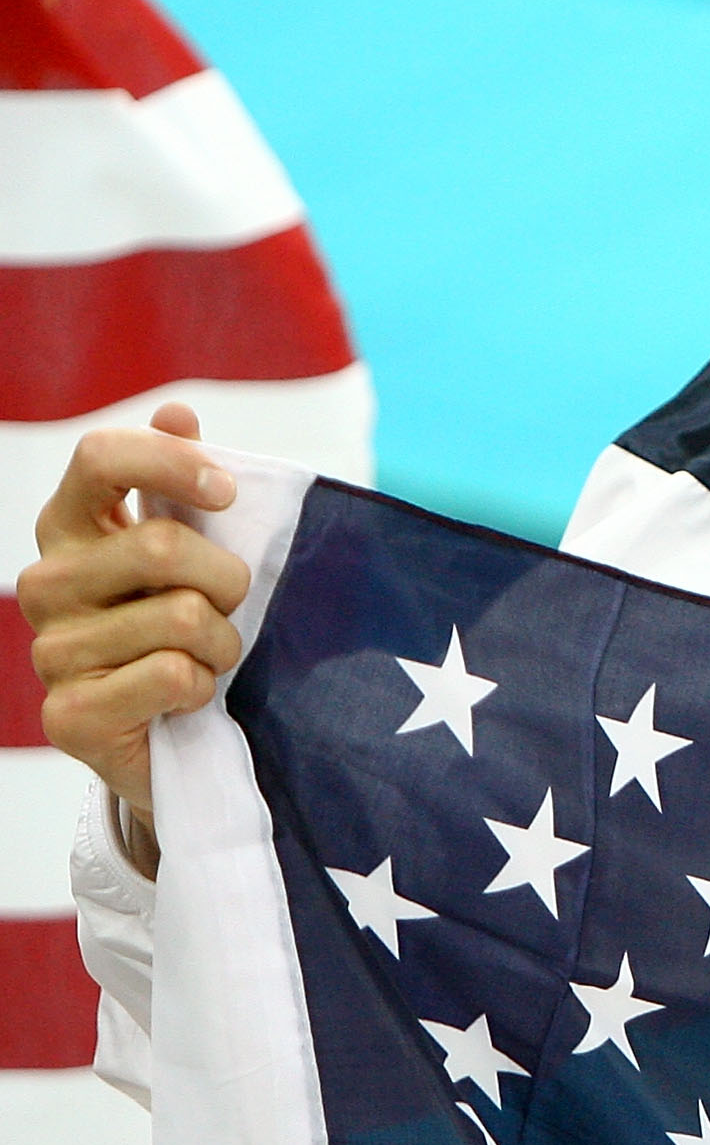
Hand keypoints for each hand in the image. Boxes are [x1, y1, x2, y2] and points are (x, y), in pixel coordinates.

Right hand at [18, 405, 249, 867]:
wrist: (171, 732)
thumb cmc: (186, 621)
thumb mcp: (194, 547)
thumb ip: (181, 478)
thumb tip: (176, 411)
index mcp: (71, 526)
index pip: (100, 457)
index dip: (173, 465)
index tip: (226, 492)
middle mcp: (46, 583)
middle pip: (162, 545)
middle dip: (227, 578)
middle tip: (229, 607)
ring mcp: (50, 652)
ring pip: (183, 618)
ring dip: (223, 644)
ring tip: (206, 658)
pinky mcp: (69, 716)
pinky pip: (172, 676)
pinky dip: (204, 688)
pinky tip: (187, 698)